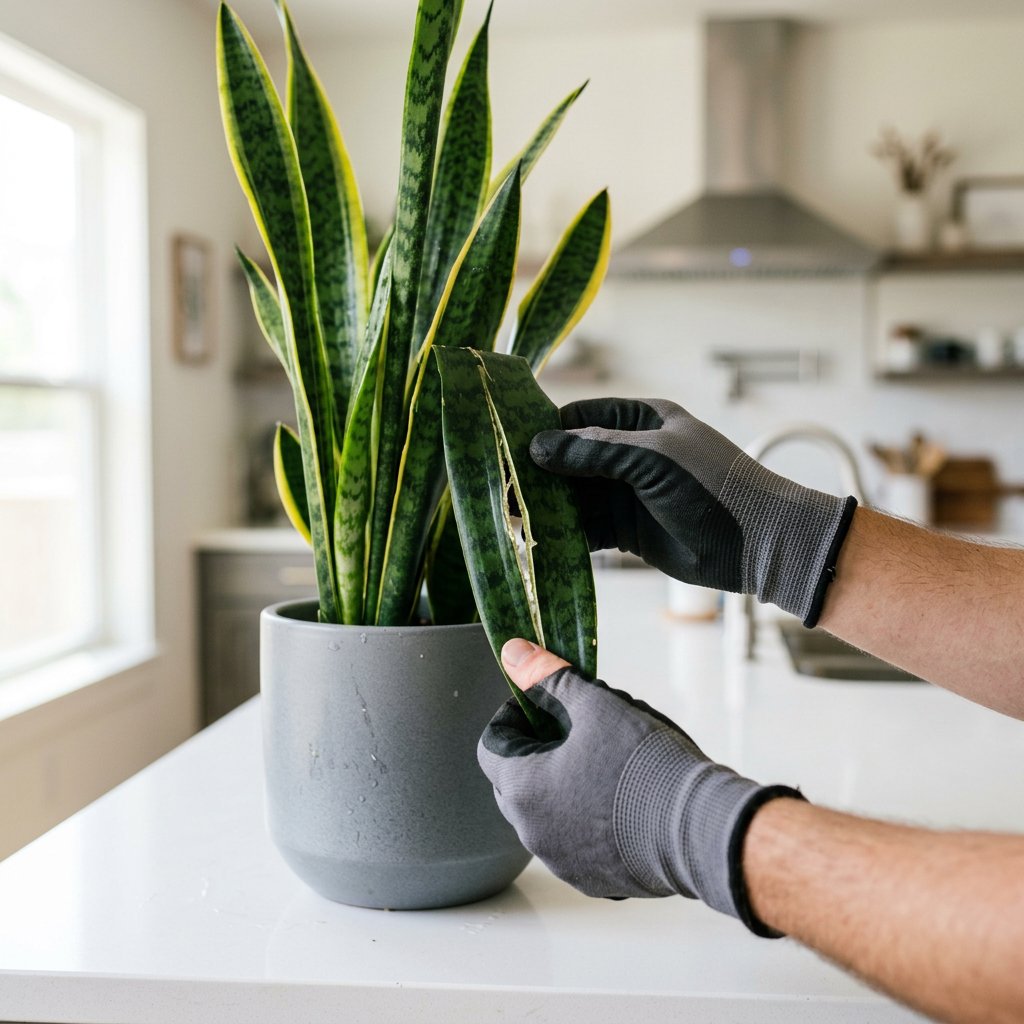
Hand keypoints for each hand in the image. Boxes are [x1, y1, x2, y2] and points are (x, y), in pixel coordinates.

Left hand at [477, 638, 802, 934]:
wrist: (701, 829)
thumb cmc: (644, 764)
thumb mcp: (596, 705)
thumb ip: (548, 677)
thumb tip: (514, 654)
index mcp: (523, 789)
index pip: (491, 746)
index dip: (515, 717)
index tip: (547, 704)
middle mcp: (533, 834)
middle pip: (516, 782)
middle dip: (538, 751)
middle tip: (577, 729)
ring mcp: (564, 863)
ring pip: (547, 814)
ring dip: (563, 786)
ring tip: (608, 762)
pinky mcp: (596, 881)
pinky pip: (578, 844)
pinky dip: (589, 820)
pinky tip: (625, 800)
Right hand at [531, 398, 856, 626]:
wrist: (758, 543)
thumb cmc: (712, 487)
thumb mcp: (651, 460)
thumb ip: (594, 452)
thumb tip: (537, 446)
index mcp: (642, 421)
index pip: (580, 417)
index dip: (546, 429)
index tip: (509, 443)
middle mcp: (631, 454)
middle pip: (572, 458)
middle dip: (541, 471)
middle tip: (500, 484)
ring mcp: (628, 493)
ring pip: (576, 495)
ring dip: (550, 505)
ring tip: (511, 514)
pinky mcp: (628, 531)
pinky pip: (588, 528)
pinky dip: (566, 533)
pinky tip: (539, 540)